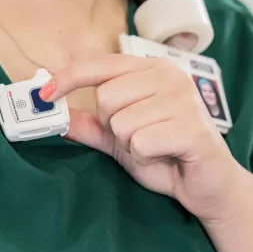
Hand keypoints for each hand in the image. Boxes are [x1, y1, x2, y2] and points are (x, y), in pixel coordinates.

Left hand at [40, 54, 243, 221]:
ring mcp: (184, 99)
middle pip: (106, 98)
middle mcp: (170, 76)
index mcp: (153, 70)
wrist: (209, 186)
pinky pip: (141, 142)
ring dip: (132, 146)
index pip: (101, 65)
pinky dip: (146, 157)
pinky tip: (166, 157)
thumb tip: (55, 114)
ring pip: (122, 122)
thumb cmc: (166, 156)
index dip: (69, 78)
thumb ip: (91, 125)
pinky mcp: (192, 127)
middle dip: (115, 128)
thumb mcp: (121, 139)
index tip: (43, 94)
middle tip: (140, 139)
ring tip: (156, 149)